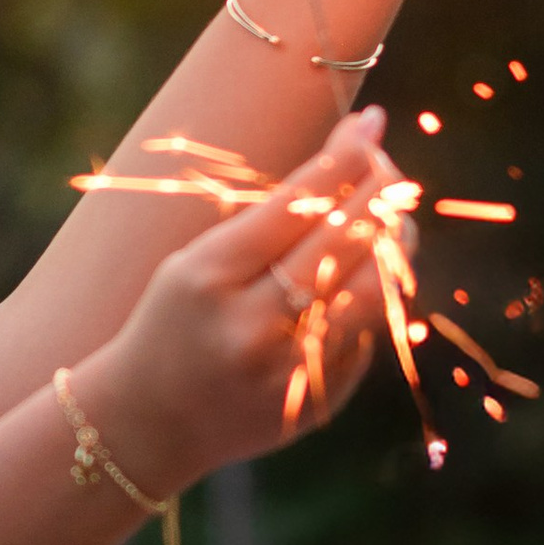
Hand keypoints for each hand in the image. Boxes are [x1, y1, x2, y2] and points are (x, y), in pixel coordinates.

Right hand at [72, 113, 399, 500]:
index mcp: (208, 276)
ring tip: (394, 217)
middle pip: (345, 241)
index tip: (369, 123)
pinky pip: (367, 334)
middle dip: (380, 190)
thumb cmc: (171, 323)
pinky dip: (374, 297)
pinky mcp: (316, 401)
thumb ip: (266, 225)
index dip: (343, 157)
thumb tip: (347, 165)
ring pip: (375, 289)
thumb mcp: (193, 263)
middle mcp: (251, 325)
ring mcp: (288, 369)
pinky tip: (367, 276)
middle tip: (389, 165)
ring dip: (396, 242)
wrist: (147, 422)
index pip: (297, 203)